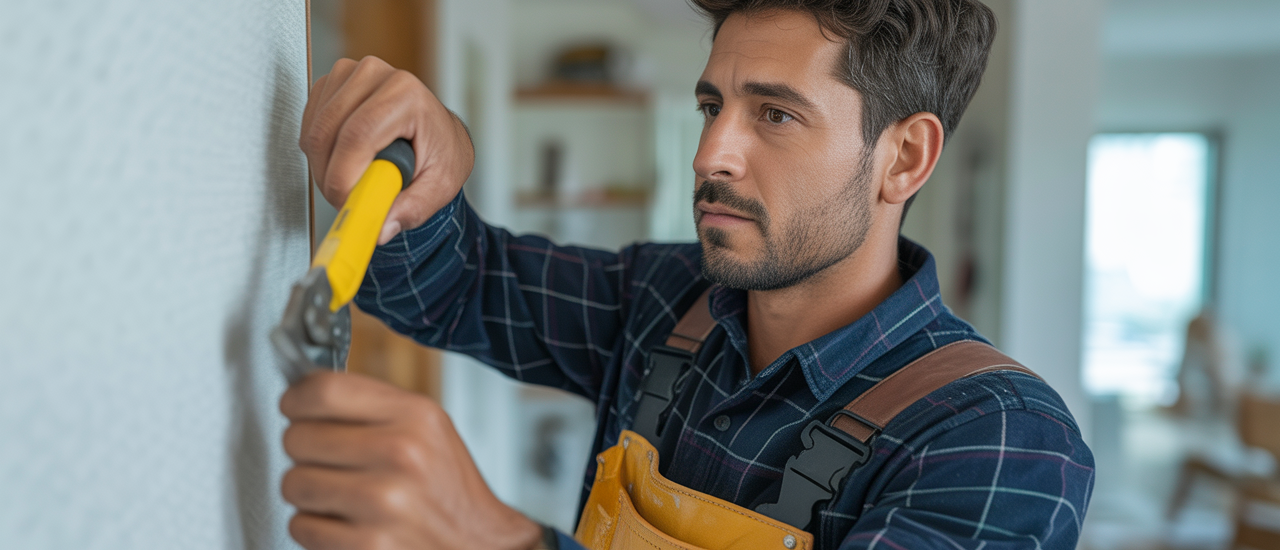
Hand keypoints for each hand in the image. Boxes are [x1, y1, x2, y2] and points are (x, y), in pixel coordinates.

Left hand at [279, 372, 540, 549]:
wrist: (478, 544)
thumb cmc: (448, 488)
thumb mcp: (427, 428)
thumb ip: (372, 406)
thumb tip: (305, 393)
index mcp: (415, 417)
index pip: (323, 390)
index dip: (297, 399)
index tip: (296, 408)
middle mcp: (401, 455)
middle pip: (298, 437)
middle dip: (307, 451)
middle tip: (331, 460)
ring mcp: (383, 503)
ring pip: (293, 484)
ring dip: (309, 492)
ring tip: (341, 494)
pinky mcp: (367, 546)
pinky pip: (301, 527)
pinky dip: (316, 528)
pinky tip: (346, 522)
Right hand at [300, 56, 474, 243]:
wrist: (437, 132)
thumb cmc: (442, 152)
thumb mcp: (441, 185)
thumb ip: (412, 208)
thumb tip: (380, 227)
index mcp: (406, 94)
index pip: (358, 135)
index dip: (343, 175)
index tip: (346, 202)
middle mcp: (376, 75)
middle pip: (328, 133)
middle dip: (330, 178)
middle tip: (349, 200)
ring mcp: (350, 74)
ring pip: (314, 132)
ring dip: (324, 167)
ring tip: (355, 179)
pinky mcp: (332, 82)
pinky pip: (309, 126)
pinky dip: (319, 152)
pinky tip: (345, 157)